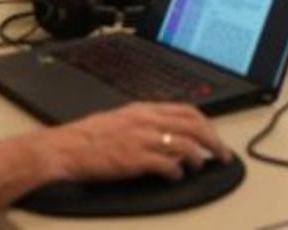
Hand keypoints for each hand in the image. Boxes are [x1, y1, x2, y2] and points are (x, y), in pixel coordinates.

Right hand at [41, 102, 231, 182]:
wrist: (64, 148)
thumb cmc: (87, 137)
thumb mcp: (120, 118)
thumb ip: (145, 122)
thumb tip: (167, 131)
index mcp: (144, 109)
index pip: (187, 110)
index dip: (207, 124)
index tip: (214, 135)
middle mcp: (146, 120)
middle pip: (193, 125)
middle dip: (213, 140)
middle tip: (222, 154)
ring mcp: (141, 139)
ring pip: (185, 144)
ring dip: (199, 157)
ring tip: (202, 167)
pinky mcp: (134, 159)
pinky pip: (167, 164)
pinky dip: (177, 172)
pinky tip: (177, 177)